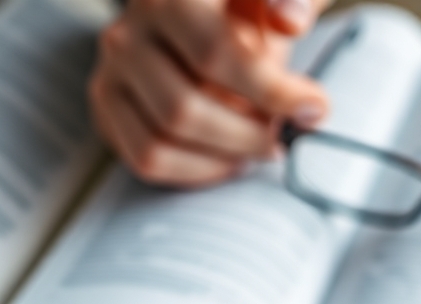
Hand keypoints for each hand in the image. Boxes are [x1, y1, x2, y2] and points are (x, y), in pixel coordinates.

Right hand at [90, 0, 328, 186]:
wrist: (200, 15)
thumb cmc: (247, 11)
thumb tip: (290, 22)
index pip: (214, 52)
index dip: (269, 89)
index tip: (313, 107)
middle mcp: (128, 32)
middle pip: (183, 108)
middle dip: (246, 134)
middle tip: (282, 137)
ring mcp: (110, 73)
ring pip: (162, 141)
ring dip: (222, 157)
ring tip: (256, 146)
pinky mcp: (107, 107)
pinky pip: (146, 159)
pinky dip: (196, 170)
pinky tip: (227, 158)